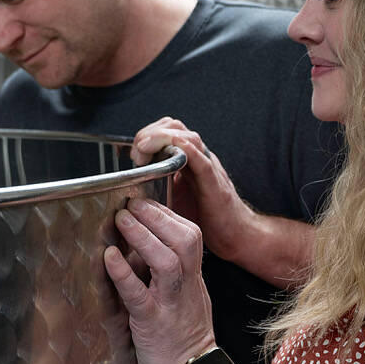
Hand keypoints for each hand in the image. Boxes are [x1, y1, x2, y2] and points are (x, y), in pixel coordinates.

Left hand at [104, 197, 215, 363]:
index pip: (189, 234)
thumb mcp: (187, 299)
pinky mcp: (152, 323)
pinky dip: (124, 272)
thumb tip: (150, 247)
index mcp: (193, 279)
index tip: (146, 202)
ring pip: (166, 260)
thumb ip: (174, 274)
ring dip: (142, 236)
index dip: (167, 215)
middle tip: (131, 203)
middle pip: (184, 239)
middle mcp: (186, 286)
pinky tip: (110, 256)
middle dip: (156, 216)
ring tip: (121, 220)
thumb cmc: (184, 339)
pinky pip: (139, 293)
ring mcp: (171, 303)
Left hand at [131, 117, 254, 263]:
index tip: (134, 154)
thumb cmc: (205, 218)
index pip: (167, 131)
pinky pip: (202, 159)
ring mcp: (209, 168)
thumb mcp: (174, 198)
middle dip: (151, 133)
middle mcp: (199, 158)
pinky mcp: (215, 183)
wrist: (236, 235)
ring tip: (144, 149)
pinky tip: (174, 148)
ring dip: (162, 138)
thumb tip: (128, 185)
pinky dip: (186, 150)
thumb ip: (156, 185)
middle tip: (137, 152)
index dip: (148, 135)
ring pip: (188, 137)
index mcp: (188, 159)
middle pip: (175, 127)